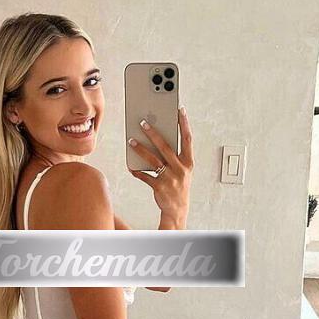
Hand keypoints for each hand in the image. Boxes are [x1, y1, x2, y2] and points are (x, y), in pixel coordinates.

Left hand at [129, 106, 193, 224]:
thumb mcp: (182, 170)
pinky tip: (131, 166)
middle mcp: (180, 169)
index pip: (187, 139)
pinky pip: (145, 176)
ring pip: (153, 160)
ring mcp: (170, 178)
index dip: (184, 123)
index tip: (179, 110)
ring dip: (141, 149)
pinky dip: (137, 171)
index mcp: (188, 162)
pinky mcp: (159, 187)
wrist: (178, 209)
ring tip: (131, 141)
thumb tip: (158, 138)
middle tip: (143, 123)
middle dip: (153, 133)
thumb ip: (174, 156)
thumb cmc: (178, 185)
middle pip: (166, 147)